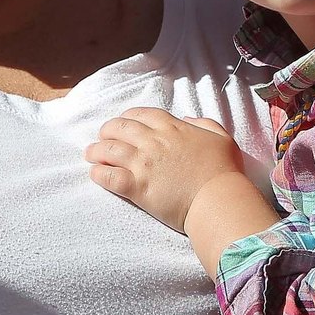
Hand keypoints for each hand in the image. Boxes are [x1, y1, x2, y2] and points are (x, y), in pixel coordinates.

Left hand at [86, 108, 246, 230]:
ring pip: (109, 150)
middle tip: (102, 137)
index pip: (141, 114)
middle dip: (107, 130)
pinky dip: (99, 174)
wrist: (219, 199)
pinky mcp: (137, 187)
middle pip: (119, 128)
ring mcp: (143, 164)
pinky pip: (109, 177)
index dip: (128, 117)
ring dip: (96, 151)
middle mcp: (154, 142)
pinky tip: (95, 174)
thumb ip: (204, 124)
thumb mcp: (221, 138)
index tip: (122, 123)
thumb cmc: (224, 171)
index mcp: (173, 128)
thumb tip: (187, 120)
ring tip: (90, 154)